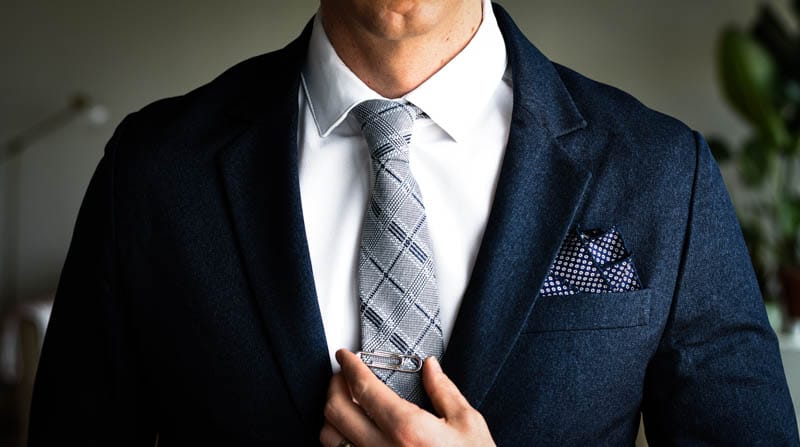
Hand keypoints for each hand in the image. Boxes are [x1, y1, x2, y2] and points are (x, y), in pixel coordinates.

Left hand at [319, 349, 494, 446]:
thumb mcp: (467, 424)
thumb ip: (444, 391)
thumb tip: (430, 367)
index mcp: (407, 429)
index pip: (364, 389)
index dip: (349, 366)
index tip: (346, 357)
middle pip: (336, 411)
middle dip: (335, 386)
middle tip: (344, 376)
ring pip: (329, 439)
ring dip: (332, 415)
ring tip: (345, 404)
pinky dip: (338, 441)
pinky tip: (351, 432)